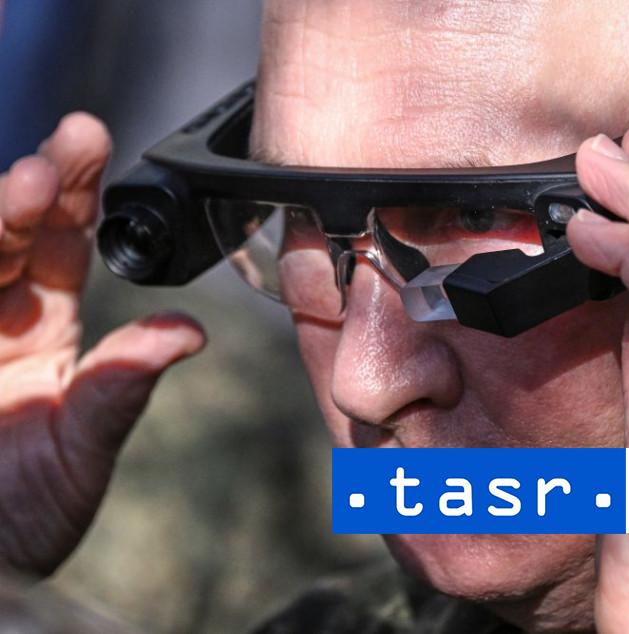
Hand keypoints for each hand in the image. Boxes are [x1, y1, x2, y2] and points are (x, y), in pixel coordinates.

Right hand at [0, 114, 205, 575]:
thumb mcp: (79, 451)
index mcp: (40, 331)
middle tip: (72, 148)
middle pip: (10, 232)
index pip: (60, 245)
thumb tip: (192, 331)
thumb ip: (122, 388)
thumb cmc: (20, 518)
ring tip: (33, 182)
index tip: (95, 147)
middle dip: (38, 186)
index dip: (77, 197)